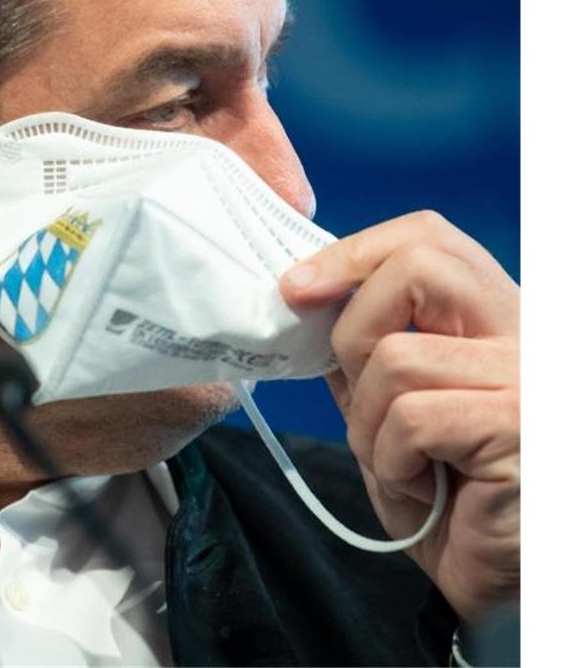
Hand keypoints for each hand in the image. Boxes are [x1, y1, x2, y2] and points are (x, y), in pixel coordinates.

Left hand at [280, 210, 518, 620]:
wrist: (496, 585)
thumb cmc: (446, 498)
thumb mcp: (388, 410)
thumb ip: (362, 355)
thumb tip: (307, 302)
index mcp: (492, 320)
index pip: (430, 240)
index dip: (354, 253)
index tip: (296, 287)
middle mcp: (523, 335)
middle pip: (419, 266)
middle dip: (354, 327)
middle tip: (354, 386)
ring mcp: (528, 377)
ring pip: (395, 356)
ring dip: (369, 421)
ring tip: (401, 462)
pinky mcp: (521, 425)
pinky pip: (412, 417)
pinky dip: (393, 460)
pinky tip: (422, 487)